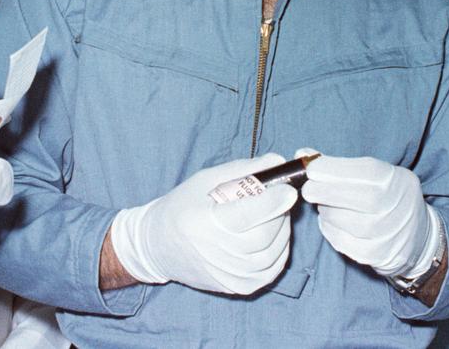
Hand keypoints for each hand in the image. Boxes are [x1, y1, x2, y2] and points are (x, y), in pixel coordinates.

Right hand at [109, 155, 297, 294]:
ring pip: (274, 252)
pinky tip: (271, 234)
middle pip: (265, 235)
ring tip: (273, 213)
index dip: (272, 202)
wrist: (159, 247)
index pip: (246, 215)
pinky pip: (272, 268)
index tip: (289, 189)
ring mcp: (230, 275)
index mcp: (204, 223)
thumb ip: (244, 169)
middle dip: (280, 212)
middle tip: (279, 196)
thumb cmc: (183, 207)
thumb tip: (278, 160)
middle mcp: (216, 254)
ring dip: (282, 229)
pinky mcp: (239, 287)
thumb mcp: (206, 180)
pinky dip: (279, 249)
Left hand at [300, 153, 439, 278]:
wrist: (416, 235)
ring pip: (344, 221)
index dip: (334, 169)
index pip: (366, 171)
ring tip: (325, 205)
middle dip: (324, 191)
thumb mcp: (376, 174)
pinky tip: (331, 222)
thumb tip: (303, 155)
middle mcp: (397, 207)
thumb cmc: (387, 196)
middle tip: (308, 189)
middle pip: (355, 197)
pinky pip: (342, 242)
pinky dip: (330, 230)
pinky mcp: (376, 255)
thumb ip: (341, 165)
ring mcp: (388, 234)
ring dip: (326, 211)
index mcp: (397, 180)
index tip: (311, 168)